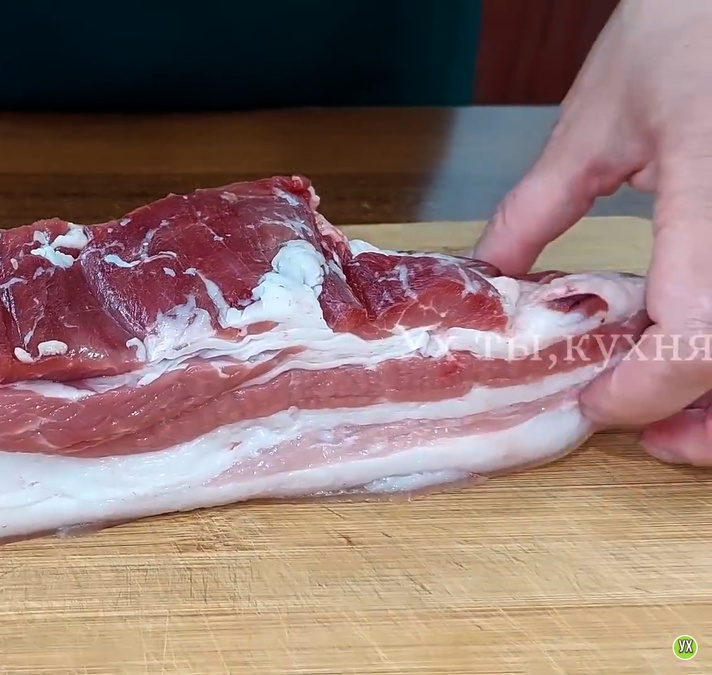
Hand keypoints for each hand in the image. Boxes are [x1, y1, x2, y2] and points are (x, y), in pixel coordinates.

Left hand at [472, 0, 711, 465]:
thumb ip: (539, 209)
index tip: (598, 406)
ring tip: (680, 412)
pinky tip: (705, 351)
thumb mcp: (598, 120)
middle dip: (711, 415)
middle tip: (652, 438)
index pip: (699, 322)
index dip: (651, 387)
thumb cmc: (684, 27)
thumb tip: (490, 277)